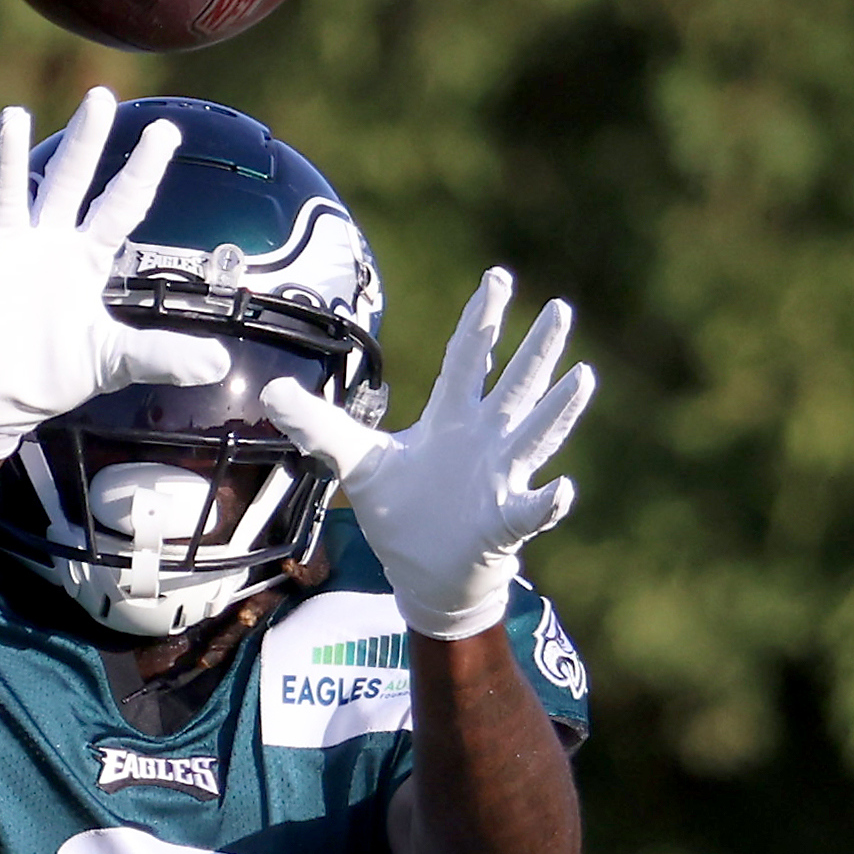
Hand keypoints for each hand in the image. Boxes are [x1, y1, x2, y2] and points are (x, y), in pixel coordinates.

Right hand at [0, 88, 228, 460]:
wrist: (0, 401)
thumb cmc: (55, 370)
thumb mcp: (114, 361)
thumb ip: (161, 355)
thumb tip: (218, 362)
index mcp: (84, 255)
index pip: (119, 205)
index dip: (142, 170)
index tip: (167, 131)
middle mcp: (46, 243)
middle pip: (67, 181)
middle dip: (83, 141)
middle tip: (101, 98)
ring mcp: (6, 258)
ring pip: (9, 199)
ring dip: (8, 161)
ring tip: (13, 119)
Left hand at [263, 269, 591, 642]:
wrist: (424, 576)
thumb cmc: (402, 514)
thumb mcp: (355, 463)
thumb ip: (318, 426)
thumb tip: (269, 392)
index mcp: (451, 419)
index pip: (468, 358)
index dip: (482, 319)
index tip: (499, 277)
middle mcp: (484, 440)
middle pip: (514, 385)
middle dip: (536, 350)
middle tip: (560, 309)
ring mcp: (501, 477)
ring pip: (536, 435)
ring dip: (559, 409)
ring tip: (583, 377)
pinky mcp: (504, 521)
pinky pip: (530, 509)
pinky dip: (548, 502)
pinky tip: (563, 490)